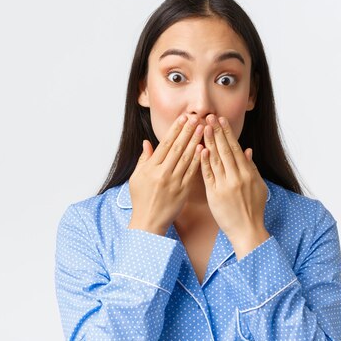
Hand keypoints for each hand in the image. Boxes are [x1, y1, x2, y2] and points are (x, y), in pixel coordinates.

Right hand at [128, 115, 203, 235]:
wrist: (148, 222)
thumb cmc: (141, 200)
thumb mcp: (136, 178)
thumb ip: (144, 159)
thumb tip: (147, 142)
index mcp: (151, 168)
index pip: (165, 144)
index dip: (175, 130)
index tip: (183, 118)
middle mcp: (162, 173)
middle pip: (178, 148)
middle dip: (187, 131)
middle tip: (196, 117)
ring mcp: (174, 182)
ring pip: (187, 158)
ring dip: (195, 141)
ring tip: (202, 128)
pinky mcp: (183, 191)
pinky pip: (192, 172)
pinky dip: (199, 160)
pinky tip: (204, 149)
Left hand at [200, 114, 269, 258]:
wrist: (247, 231)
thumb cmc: (253, 209)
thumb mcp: (258, 186)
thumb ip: (251, 167)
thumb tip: (247, 150)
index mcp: (248, 174)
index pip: (235, 148)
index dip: (227, 133)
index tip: (221, 120)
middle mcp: (237, 177)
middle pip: (224, 150)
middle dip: (217, 132)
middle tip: (209, 116)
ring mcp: (225, 185)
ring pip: (216, 160)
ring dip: (209, 142)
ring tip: (203, 127)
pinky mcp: (215, 195)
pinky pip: (208, 176)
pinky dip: (204, 162)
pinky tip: (200, 150)